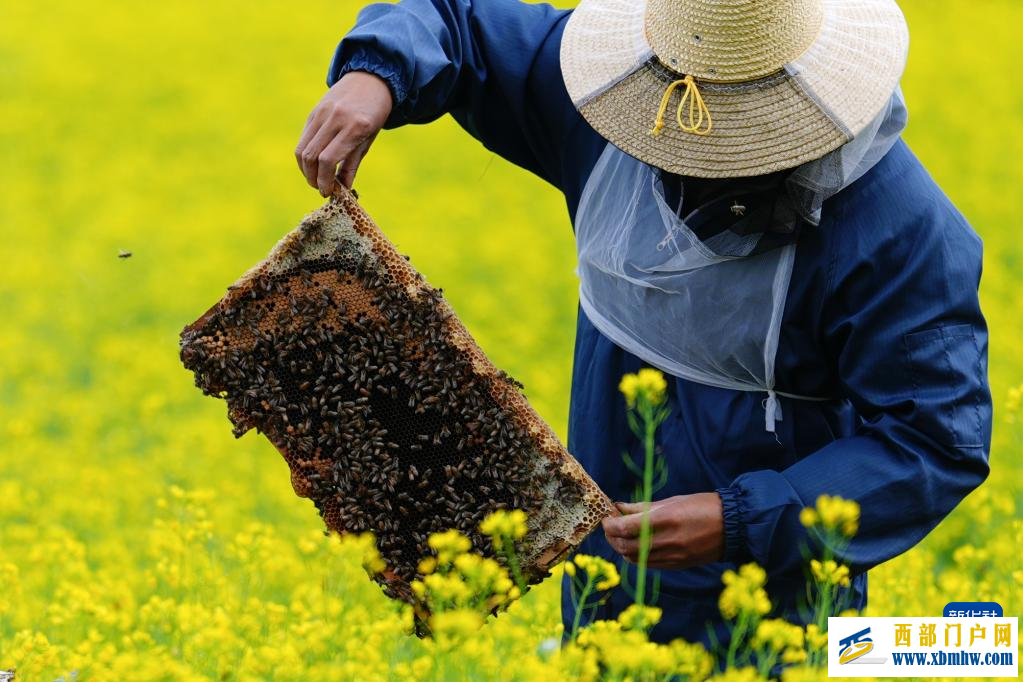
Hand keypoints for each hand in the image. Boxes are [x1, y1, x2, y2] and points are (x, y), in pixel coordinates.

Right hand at [295, 71, 393, 195]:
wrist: (370, 79)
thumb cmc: (374, 113)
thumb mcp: (368, 139)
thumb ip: (352, 164)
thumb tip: (342, 188)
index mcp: (355, 127)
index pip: (327, 160)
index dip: (323, 180)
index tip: (328, 192)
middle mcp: (335, 119)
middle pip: (311, 156)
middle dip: (312, 178)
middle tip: (321, 188)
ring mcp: (322, 113)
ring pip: (302, 148)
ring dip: (305, 169)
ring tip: (316, 178)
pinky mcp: (314, 112)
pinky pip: (304, 138)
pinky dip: (305, 155)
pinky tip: (314, 163)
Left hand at [601, 493, 724, 569]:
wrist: (733, 526)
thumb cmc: (702, 506)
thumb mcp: (673, 501)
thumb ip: (643, 507)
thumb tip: (619, 507)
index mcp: (667, 519)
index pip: (627, 527)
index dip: (610, 524)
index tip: (606, 518)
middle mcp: (668, 540)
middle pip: (626, 545)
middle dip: (611, 537)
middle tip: (609, 527)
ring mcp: (674, 556)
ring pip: (634, 558)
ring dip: (621, 548)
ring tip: (619, 536)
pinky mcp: (678, 565)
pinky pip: (648, 565)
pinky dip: (635, 557)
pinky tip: (634, 546)